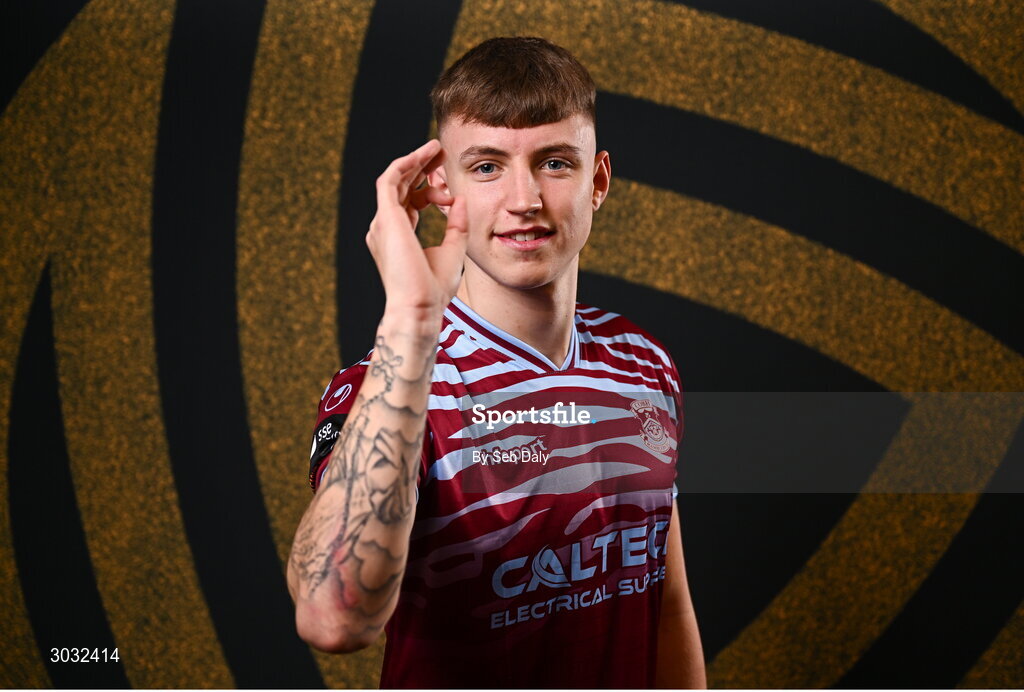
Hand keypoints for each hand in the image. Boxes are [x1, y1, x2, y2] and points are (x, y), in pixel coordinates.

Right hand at [366, 139, 467, 323]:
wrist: (419, 306)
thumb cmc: (433, 288)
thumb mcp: (452, 250)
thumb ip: (456, 225)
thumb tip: (459, 199)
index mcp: (397, 237)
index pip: (408, 202)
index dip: (428, 189)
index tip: (449, 189)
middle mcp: (385, 228)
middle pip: (400, 187)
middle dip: (420, 167)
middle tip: (439, 153)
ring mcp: (382, 222)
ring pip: (394, 180)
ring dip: (414, 162)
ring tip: (435, 149)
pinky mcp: (386, 218)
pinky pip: (390, 180)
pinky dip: (406, 165)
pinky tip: (423, 157)